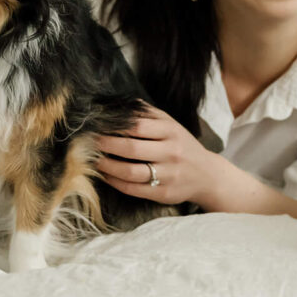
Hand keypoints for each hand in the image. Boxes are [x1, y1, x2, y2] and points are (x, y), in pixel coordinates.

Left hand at [94, 104, 230, 208]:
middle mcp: (171, 152)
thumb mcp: (172, 125)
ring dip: (107, 166)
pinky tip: (105, 175)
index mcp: (171, 132)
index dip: (115, 125)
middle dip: (106, 144)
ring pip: (131, 171)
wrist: (207, 175)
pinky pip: (134, 189)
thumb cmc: (183, 147)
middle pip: (132, 148)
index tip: (97, 125)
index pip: (138, 126)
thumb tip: (120, 103)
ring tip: (93, 160)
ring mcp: (168, 174)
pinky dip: (115, 182)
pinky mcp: (163, 193)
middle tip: (89, 141)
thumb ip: (149, 114)